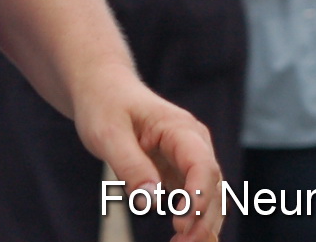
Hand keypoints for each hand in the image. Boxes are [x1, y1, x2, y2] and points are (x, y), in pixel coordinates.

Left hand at [73, 70, 222, 240]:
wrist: (103, 89)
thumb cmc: (104, 105)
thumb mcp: (107, 132)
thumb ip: (129, 165)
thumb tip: (150, 201)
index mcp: (180, 128)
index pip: (202, 166)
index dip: (197, 197)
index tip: (181, 222)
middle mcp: (194, 144)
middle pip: (213, 187)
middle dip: (203, 220)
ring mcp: (190, 159)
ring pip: (210, 198)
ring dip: (202, 225)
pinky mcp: (181, 172)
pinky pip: (196, 201)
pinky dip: (194, 222)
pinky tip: (182, 238)